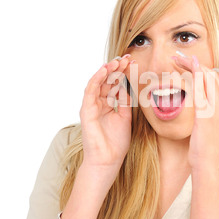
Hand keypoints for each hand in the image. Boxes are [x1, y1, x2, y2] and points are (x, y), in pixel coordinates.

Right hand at [80, 55, 133, 171]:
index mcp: (107, 105)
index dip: (123, 73)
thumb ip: (124, 102)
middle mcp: (98, 103)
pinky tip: (104, 70)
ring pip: (98, 83)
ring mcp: (91, 106)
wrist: (108, 160)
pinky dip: (97, 79)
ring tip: (117, 61)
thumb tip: (128, 87)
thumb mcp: (125, 117)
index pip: (114, 84)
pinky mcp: (86, 111)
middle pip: (107, 81)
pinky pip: (90, 91)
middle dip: (116, 69)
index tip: (133, 63)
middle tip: (126, 58)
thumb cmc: (116, 143)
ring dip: (107, 71)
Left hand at [172, 55, 218, 172]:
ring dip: (190, 65)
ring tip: (176, 60)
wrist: (208, 165)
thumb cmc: (206, 148)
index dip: (201, 68)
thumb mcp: (210, 126)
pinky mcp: (207, 114)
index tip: (187, 63)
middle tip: (178, 57)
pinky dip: (192, 74)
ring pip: (206, 77)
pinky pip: (200, 88)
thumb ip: (208, 111)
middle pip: (211, 74)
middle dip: (194, 63)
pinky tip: (183, 67)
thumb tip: (200, 100)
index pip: (216, 79)